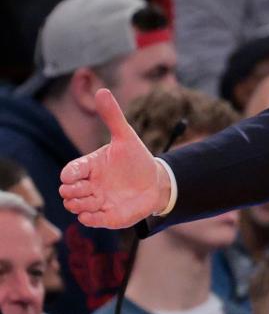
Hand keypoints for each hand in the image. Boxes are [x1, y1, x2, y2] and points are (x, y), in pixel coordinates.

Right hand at [59, 89, 169, 227]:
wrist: (156, 181)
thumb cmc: (136, 159)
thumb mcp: (126, 136)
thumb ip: (112, 116)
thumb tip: (102, 91)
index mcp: (89, 167)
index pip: (68, 172)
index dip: (68, 175)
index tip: (77, 175)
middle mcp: (89, 185)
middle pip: (66, 193)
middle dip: (73, 191)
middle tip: (90, 188)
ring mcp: (96, 202)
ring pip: (74, 207)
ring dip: (81, 204)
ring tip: (98, 198)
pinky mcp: (106, 217)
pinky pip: (89, 222)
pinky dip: (90, 218)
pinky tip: (102, 210)